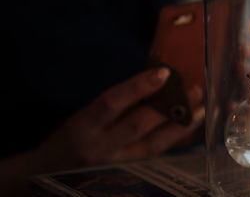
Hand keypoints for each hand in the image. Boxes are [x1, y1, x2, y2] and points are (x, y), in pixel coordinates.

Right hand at [34, 68, 203, 170]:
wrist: (49, 174)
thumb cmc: (68, 138)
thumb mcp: (82, 117)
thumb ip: (113, 105)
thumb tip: (150, 86)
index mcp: (84, 125)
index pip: (113, 102)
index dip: (138, 87)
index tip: (163, 73)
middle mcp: (100, 147)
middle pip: (138, 126)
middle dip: (169, 107)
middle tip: (194, 90)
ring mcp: (115, 166)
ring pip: (153, 146)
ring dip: (179, 127)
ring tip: (201, 110)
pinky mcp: (127, 176)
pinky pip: (155, 157)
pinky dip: (173, 142)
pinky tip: (187, 129)